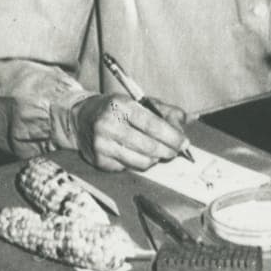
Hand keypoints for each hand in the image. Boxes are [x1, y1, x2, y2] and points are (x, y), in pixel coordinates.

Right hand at [71, 94, 194, 171]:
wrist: (81, 117)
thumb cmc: (117, 109)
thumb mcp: (140, 102)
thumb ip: (166, 111)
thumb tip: (190, 120)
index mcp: (121, 106)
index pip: (153, 126)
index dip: (172, 137)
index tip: (184, 143)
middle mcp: (108, 125)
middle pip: (149, 147)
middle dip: (168, 151)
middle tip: (175, 151)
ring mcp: (101, 145)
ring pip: (141, 162)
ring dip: (155, 160)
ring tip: (157, 153)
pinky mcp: (98, 161)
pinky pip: (128, 168)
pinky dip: (138, 163)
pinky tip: (136, 154)